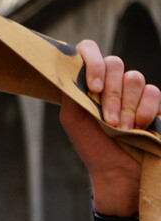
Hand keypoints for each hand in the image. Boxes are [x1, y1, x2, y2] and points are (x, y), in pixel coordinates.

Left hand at [60, 40, 160, 214]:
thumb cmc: (92, 145)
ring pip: (134, 78)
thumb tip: (68, 67)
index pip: (90, 50)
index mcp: (90, 83)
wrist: (116, 170)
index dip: (93, 63)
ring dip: (126, 107)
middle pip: (115, 64)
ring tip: (121, 129)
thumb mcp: (72, 118)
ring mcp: (133, 90)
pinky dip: (143, 111)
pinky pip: (152, 92)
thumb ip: (70, 91)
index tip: (94, 89)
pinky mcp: (152, 101)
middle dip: (111, 96)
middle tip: (108, 121)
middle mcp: (112, 82)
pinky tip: (137, 127)